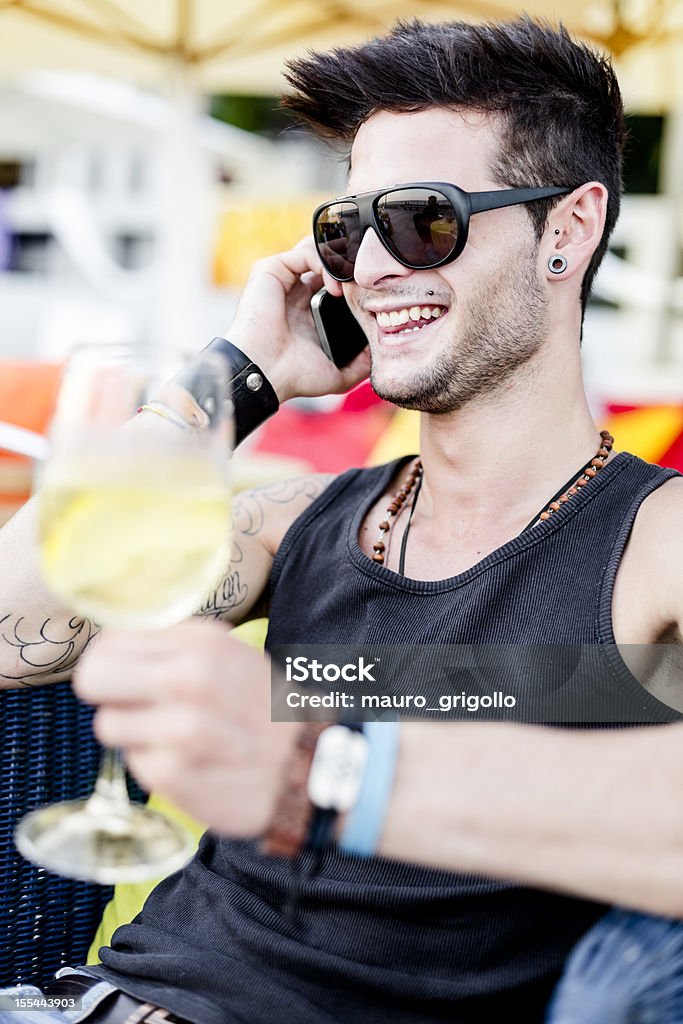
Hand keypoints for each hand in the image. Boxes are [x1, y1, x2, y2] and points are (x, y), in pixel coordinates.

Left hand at [72, 619, 297, 835]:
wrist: (306, 763)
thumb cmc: (259, 704)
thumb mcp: (224, 652)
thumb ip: (170, 643)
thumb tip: (108, 645)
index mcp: (199, 641)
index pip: (109, 642)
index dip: (111, 661)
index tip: (128, 675)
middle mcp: (188, 677)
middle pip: (92, 679)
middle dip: (110, 693)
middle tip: (135, 705)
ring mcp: (181, 728)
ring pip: (107, 725)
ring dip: (133, 733)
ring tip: (171, 736)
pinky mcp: (174, 774)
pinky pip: (134, 763)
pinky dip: (154, 764)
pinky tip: (188, 761)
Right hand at [226, 237, 369, 402]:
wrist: (265, 374)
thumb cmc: (294, 376)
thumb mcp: (338, 373)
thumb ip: (361, 363)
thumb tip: (382, 352)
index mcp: (310, 310)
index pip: (338, 281)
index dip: (358, 282)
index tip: (376, 293)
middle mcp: (297, 291)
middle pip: (331, 261)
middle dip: (352, 266)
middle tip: (370, 281)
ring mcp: (285, 280)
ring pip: (320, 251)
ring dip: (341, 262)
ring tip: (353, 283)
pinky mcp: (272, 270)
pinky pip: (306, 251)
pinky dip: (325, 262)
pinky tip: (336, 285)